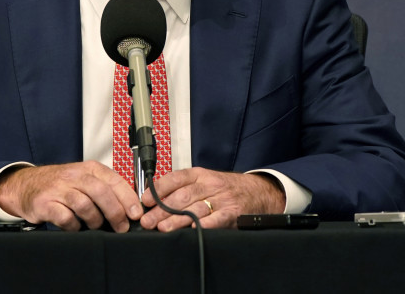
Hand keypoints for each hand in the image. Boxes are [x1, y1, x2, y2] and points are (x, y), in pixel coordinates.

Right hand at [0, 161, 142, 231]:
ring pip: (85, 205)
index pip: (114, 180)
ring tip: (97, 226)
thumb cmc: (61, 184)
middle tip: (122, 227)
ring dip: (95, 220)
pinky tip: (76, 228)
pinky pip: (66, 218)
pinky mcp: (46, 204)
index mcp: (89, 168)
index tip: (136, 214)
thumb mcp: (84, 178)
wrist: (26, 185)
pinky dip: (74, 226)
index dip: (128, 198)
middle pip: (101, 192)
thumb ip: (105, 188)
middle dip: (115, 212)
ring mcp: (59, 189)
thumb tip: (131, 207)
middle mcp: (74, 176)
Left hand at [138, 167, 284, 231]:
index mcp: (200, 174)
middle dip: (161, 210)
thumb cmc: (227, 189)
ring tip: (163, 228)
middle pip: (182, 196)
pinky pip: (217, 219)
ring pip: (196, 209)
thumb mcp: (205, 181)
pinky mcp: (233, 213)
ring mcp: (222, 198)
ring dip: (177, 219)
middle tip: (147, 221)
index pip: (175, 178)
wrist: (259, 192)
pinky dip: (205, 225)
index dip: (158, 190)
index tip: (145, 201)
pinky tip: (194, 230)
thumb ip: (183, 188)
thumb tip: (154, 200)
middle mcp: (210, 184)